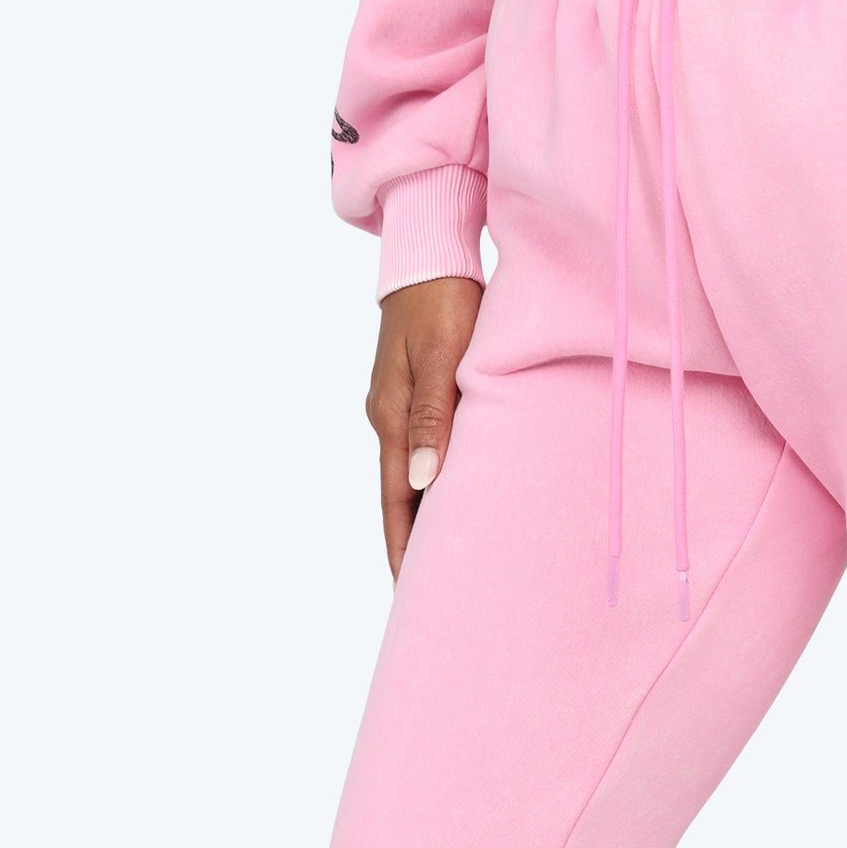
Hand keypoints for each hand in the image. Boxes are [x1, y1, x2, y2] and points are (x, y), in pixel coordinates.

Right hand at [366, 276, 481, 578]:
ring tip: (448, 561)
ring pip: (412, 477)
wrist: (430, 252)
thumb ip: (435, 417)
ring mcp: (400, 407)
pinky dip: (436, 484)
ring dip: (426, 518)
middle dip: (413, 546)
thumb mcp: (442, 356)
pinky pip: (425, 452)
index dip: (405, 549)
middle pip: (400, 498)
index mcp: (393, 417)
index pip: (396, 501)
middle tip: (433, 595)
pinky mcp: (417, 393)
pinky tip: (455, 500)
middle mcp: (391, 419)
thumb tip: (423, 482)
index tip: (414, 593)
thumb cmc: (444, 300)